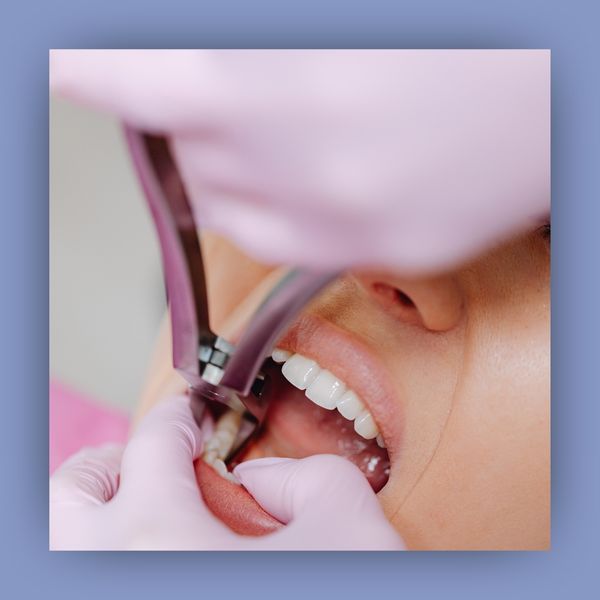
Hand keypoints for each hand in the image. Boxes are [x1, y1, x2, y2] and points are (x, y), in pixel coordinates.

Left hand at [50, 50, 548, 272]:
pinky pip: (282, 239)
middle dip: (192, 119)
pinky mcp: (380, 248)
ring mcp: (343, 216)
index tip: (55, 65)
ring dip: (233, 167)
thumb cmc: (459, 36)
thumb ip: (246, 47)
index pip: (136, 81)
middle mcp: (302, 157)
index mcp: (276, 74)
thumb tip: (183, 62)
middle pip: (183, 153)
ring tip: (292, 128)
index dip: (91, 71)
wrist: (558, 85)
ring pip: (226, 206)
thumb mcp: (334, 23)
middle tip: (240, 89)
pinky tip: (320, 170)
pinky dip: (277, 206)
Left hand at [50, 395, 403, 549]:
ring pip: (56, 546)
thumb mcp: (348, 528)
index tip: (190, 414)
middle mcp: (110, 578)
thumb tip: (261, 480)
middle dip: (110, 464)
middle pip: (70, 494)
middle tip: (149, 463)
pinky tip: (153, 561)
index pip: (153, 444)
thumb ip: (309, 476)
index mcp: (160, 541)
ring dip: (89, 518)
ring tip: (136, 514)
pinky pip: (83, 577)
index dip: (178, 417)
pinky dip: (104, 558)